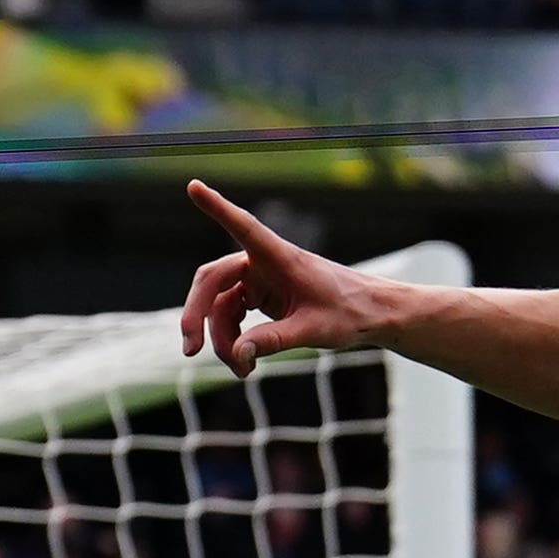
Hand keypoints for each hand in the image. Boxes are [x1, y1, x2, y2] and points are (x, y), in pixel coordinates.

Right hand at [179, 182, 388, 375]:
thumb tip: (237, 355)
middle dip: (197, 315)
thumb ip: (274, 341)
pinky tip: (244, 364)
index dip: (217, 208)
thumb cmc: (349, 313)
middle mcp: (262, 262)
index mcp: (279, 257)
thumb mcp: (313, 331)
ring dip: (223, 339)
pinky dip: (234, 340)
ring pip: (220, 306)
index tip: (194, 185)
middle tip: (188, 350)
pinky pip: (232, 316)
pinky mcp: (259, 295)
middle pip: (212, 281)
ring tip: (242, 372)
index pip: (243, 227)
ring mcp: (258, 278)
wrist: (370, 315)